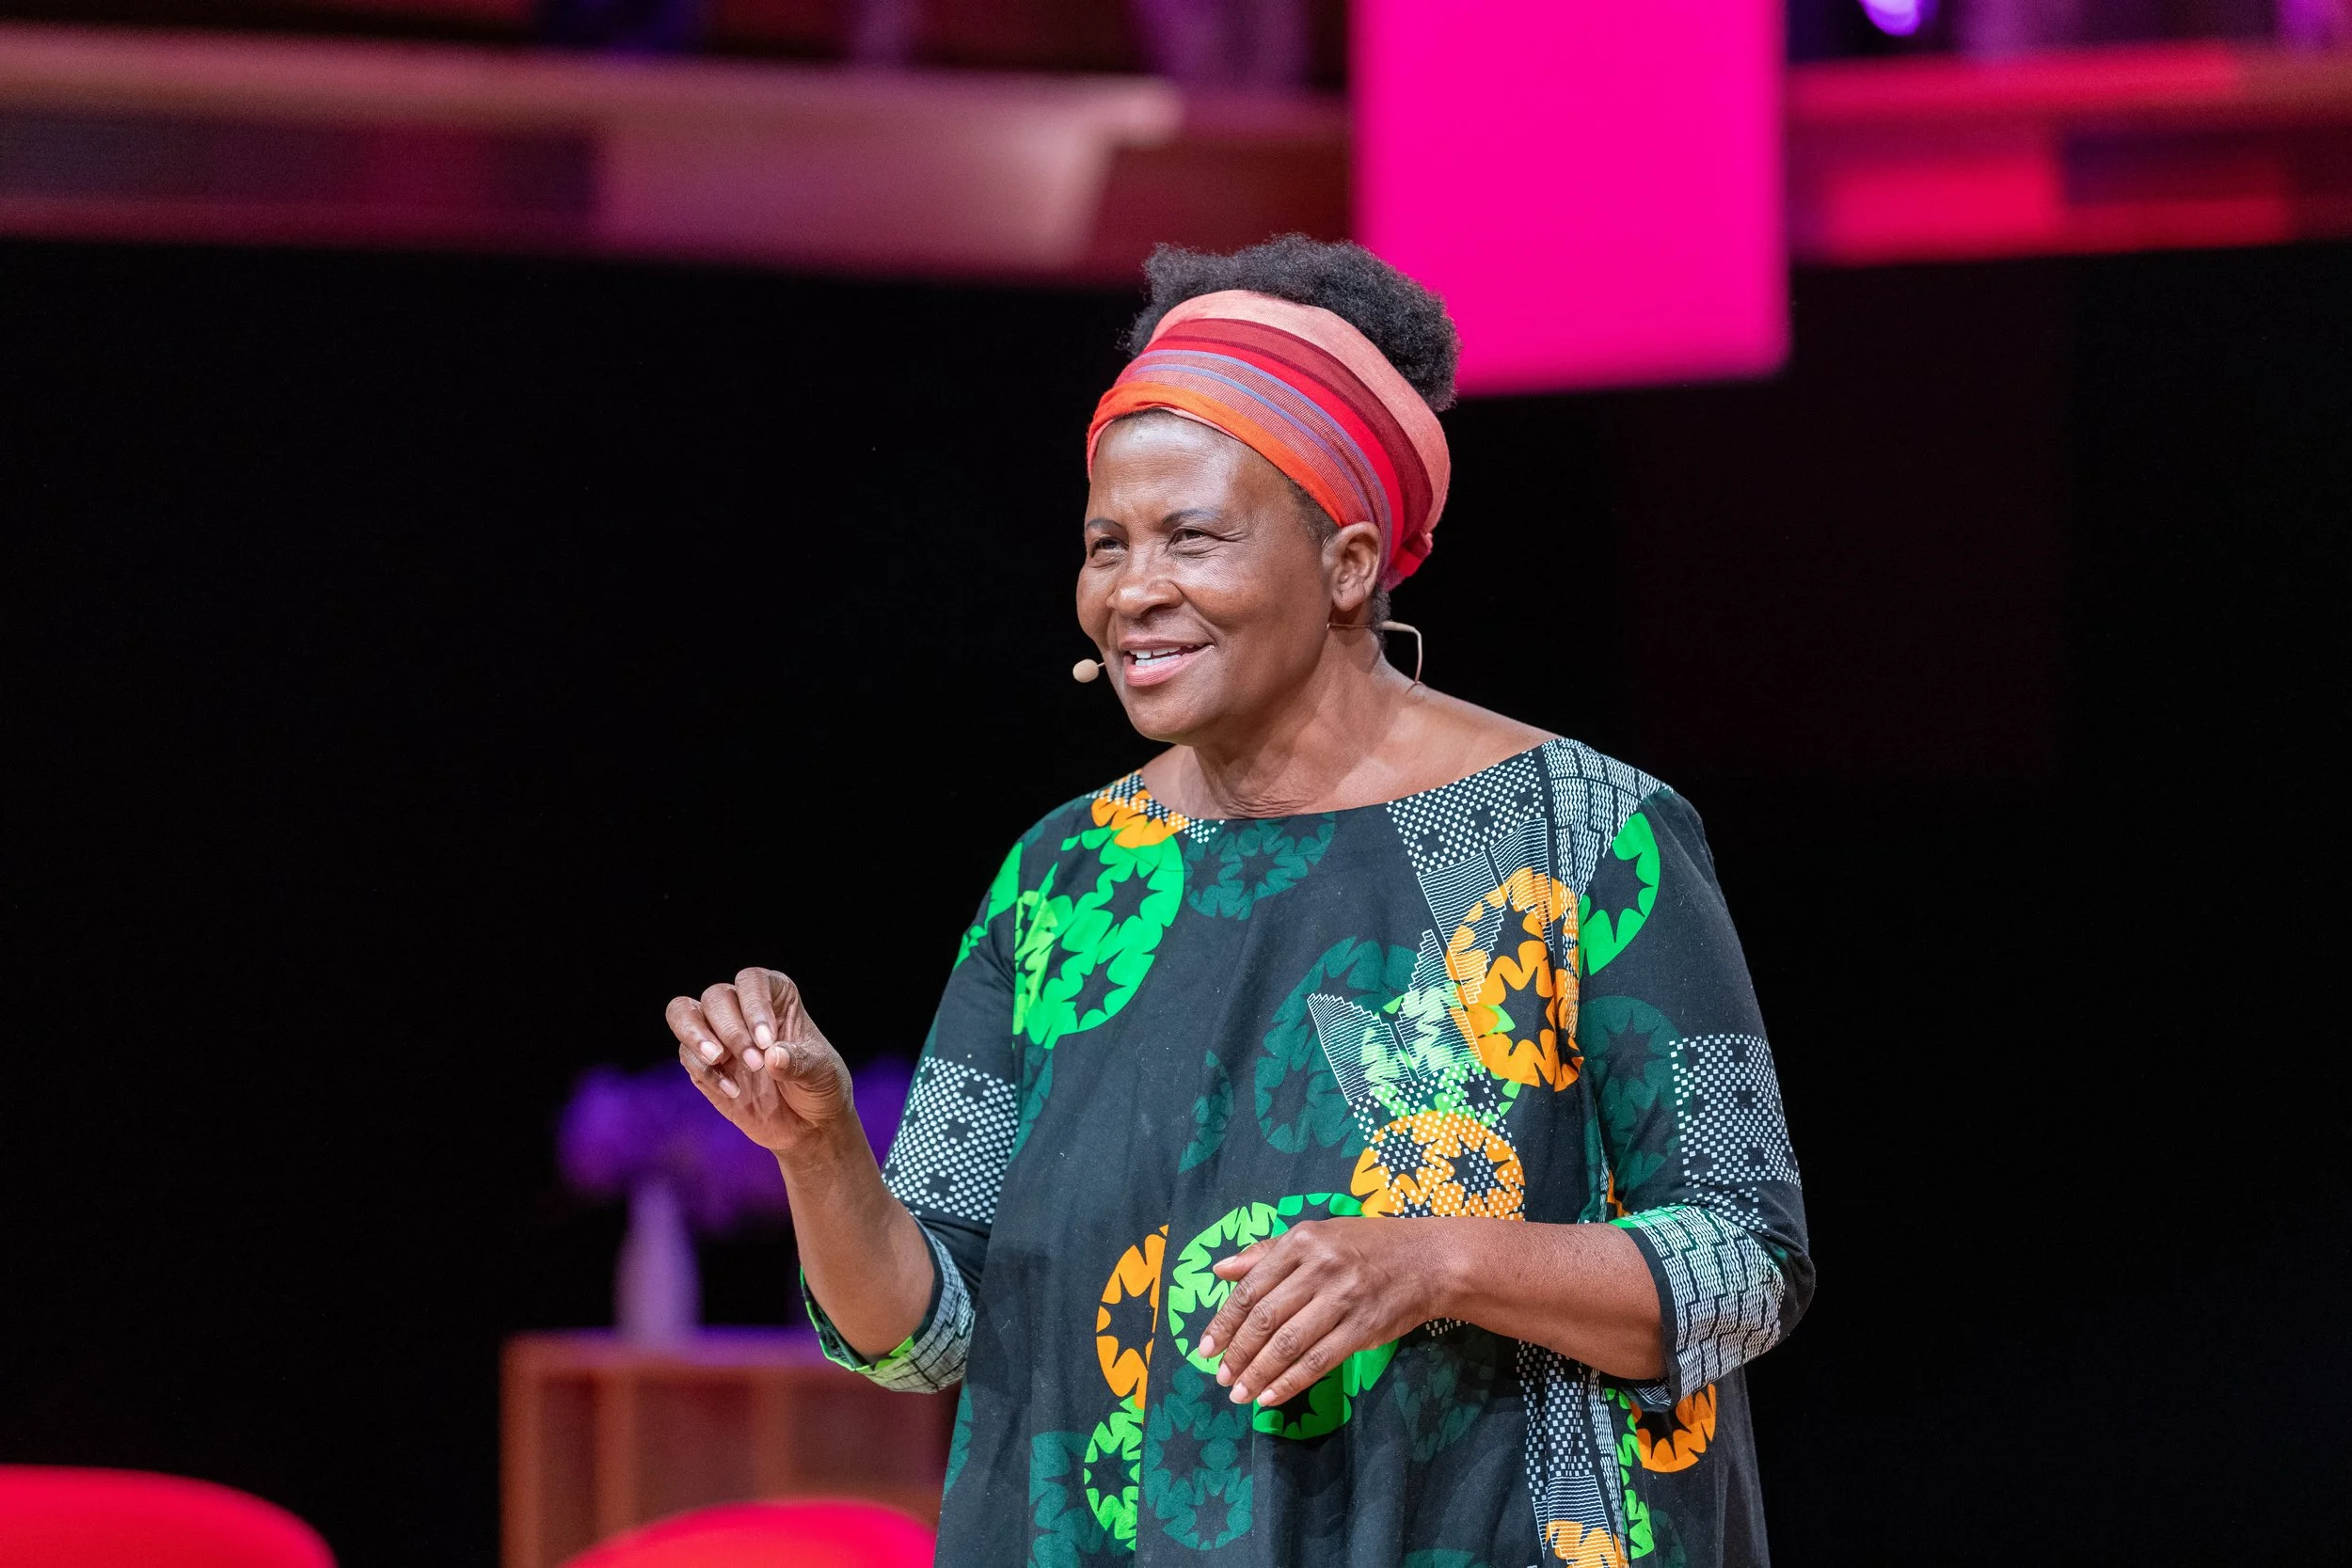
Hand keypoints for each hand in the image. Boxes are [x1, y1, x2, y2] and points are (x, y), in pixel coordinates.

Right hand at [665, 967, 855, 1158]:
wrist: (808, 1125)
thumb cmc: (820, 1087)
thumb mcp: (821, 1073)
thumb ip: (798, 1062)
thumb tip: (772, 1055)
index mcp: (777, 998)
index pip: (752, 980)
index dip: (754, 1005)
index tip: (767, 1040)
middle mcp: (743, 1010)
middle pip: (716, 996)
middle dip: (731, 1030)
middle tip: (755, 1063)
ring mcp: (720, 1036)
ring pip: (684, 1013)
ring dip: (696, 1035)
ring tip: (718, 1059)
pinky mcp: (704, 1065)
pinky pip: (687, 1055)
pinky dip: (705, 1071)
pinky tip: (733, 1091)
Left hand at [1193, 1217, 1448, 1408]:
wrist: (1430, 1260)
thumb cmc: (1368, 1246)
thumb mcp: (1317, 1236)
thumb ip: (1267, 1253)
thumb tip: (1220, 1270)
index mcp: (1302, 1242)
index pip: (1252, 1287)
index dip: (1225, 1322)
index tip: (1205, 1349)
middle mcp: (1320, 1268)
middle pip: (1266, 1318)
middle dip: (1238, 1353)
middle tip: (1221, 1378)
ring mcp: (1342, 1299)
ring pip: (1289, 1343)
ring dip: (1259, 1373)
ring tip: (1240, 1393)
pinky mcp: (1363, 1328)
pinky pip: (1319, 1361)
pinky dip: (1291, 1382)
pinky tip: (1271, 1397)